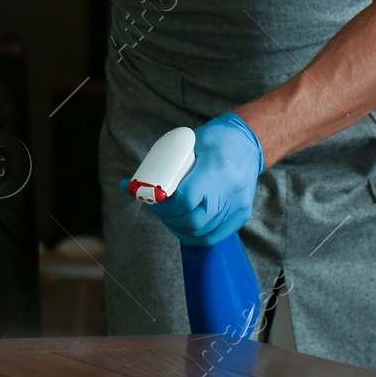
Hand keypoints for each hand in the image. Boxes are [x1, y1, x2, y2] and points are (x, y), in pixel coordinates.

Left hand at [119, 113, 262, 246]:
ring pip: (202, 233)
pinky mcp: (242, 214)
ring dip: (179, 228)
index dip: (164, 205)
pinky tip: (184, 226)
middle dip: (168, 219)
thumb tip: (126, 186)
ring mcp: (238, 206)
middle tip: (158, 208)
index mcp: (216, 168)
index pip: (186, 199)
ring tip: (169, 215)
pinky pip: (215, 236)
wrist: (249, 143)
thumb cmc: (215, 140)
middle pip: (193, 221)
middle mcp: (230, 190)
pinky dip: (195, 236)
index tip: (153, 199)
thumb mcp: (187, 144)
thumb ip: (161, 165)